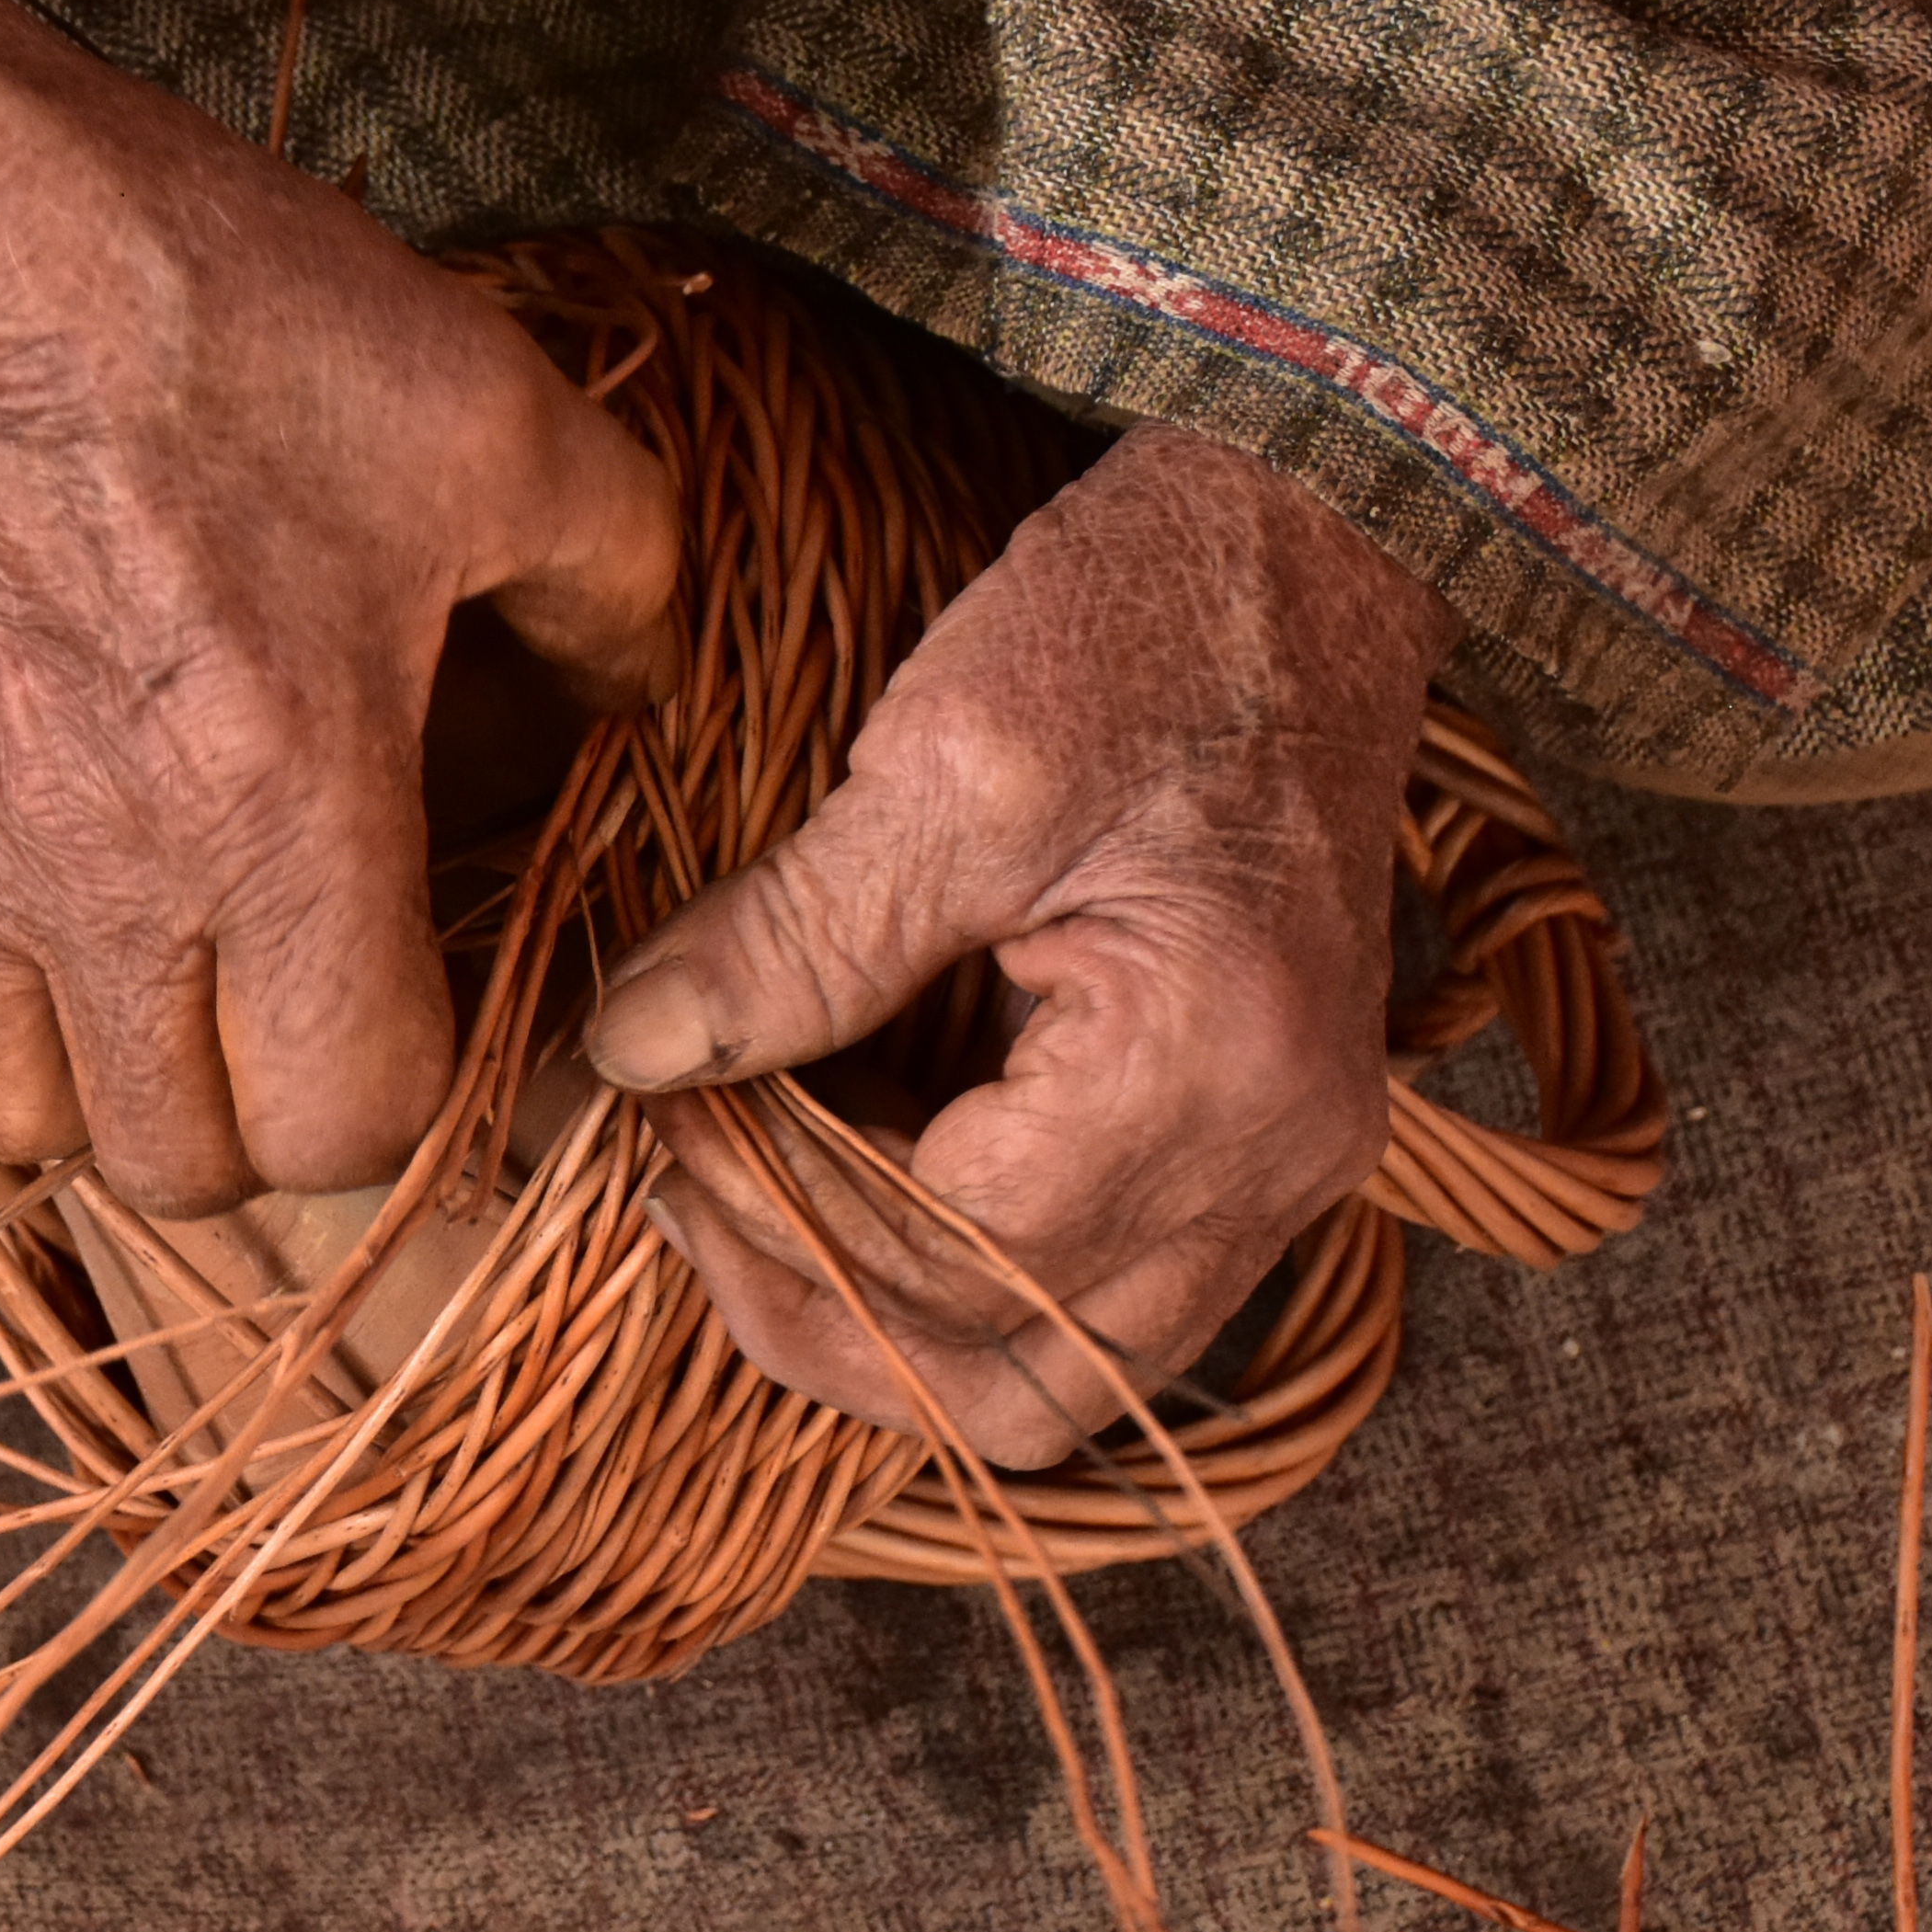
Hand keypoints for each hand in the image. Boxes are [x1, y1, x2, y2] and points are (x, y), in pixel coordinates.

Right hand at [0, 0, 677, 1213]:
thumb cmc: (232, 323)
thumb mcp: (502, 423)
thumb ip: (617, 579)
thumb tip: (646, 685)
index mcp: (290, 824)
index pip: (348, 1123)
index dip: (416, 1103)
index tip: (436, 1012)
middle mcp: (112, 885)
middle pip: (176, 1161)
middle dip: (261, 1127)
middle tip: (306, 1013)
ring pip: (1, 1116)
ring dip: (90, 1095)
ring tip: (156, 1005)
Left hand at [584, 429, 1450, 1466]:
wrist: (1306, 551)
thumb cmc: (1145, 628)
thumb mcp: (948, 767)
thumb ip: (789, 939)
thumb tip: (624, 1056)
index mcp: (1208, 1069)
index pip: (958, 1258)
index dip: (785, 1217)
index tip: (659, 1122)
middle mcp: (1276, 1162)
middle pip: (1018, 1380)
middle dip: (822, 1316)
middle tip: (681, 1196)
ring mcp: (1287, 1168)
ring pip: (1063, 1374)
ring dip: (888, 1321)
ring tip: (750, 1196)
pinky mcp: (1257, 1142)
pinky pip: (1102, 1293)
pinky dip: (960, 1271)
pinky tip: (849, 1165)